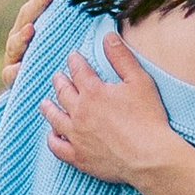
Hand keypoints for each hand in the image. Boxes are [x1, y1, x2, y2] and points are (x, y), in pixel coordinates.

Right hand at [2, 0, 65, 79]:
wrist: (37, 85)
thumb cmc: (47, 50)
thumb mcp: (52, 23)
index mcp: (29, 21)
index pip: (37, 0)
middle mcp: (18, 36)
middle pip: (26, 17)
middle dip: (38, 4)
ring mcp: (13, 56)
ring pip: (15, 44)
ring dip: (22, 37)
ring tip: (31, 30)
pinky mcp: (11, 77)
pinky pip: (10, 74)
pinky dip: (14, 71)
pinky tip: (20, 68)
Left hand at [41, 29, 179, 185]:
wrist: (149, 157)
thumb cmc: (148, 118)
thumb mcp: (139, 81)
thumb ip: (121, 57)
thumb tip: (108, 36)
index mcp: (93, 92)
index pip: (78, 70)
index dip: (75, 61)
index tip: (73, 57)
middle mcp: (79, 112)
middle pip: (62, 92)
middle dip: (59, 81)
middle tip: (58, 76)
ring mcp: (76, 136)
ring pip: (55, 118)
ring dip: (49, 107)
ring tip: (45, 102)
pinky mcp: (79, 157)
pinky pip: (57, 147)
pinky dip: (52, 139)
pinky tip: (53, 134)